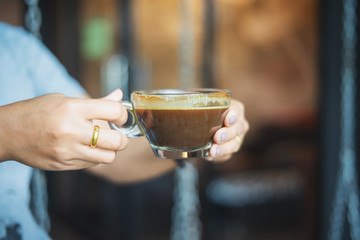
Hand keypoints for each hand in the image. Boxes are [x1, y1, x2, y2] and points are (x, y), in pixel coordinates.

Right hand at [0, 89, 128, 169]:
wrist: (7, 133)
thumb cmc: (37, 111)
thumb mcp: (64, 100)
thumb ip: (95, 102)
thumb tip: (118, 95)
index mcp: (73, 108)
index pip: (114, 111)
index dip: (124, 114)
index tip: (121, 117)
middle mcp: (71, 130)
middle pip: (116, 141)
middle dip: (123, 138)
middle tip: (119, 135)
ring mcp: (67, 151)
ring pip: (107, 157)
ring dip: (110, 151)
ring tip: (103, 144)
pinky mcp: (63, 165)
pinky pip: (92, 164)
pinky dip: (95, 157)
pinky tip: (86, 149)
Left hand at [206, 99, 248, 161]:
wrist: (204, 127)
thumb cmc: (206, 113)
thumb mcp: (204, 107)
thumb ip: (202, 107)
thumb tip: (191, 110)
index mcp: (235, 109)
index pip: (236, 111)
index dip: (232, 116)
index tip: (227, 121)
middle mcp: (239, 123)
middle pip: (237, 129)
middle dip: (227, 134)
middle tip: (217, 138)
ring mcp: (237, 138)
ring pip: (234, 144)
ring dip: (223, 148)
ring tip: (213, 151)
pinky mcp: (230, 150)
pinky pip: (227, 155)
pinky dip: (218, 156)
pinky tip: (209, 156)